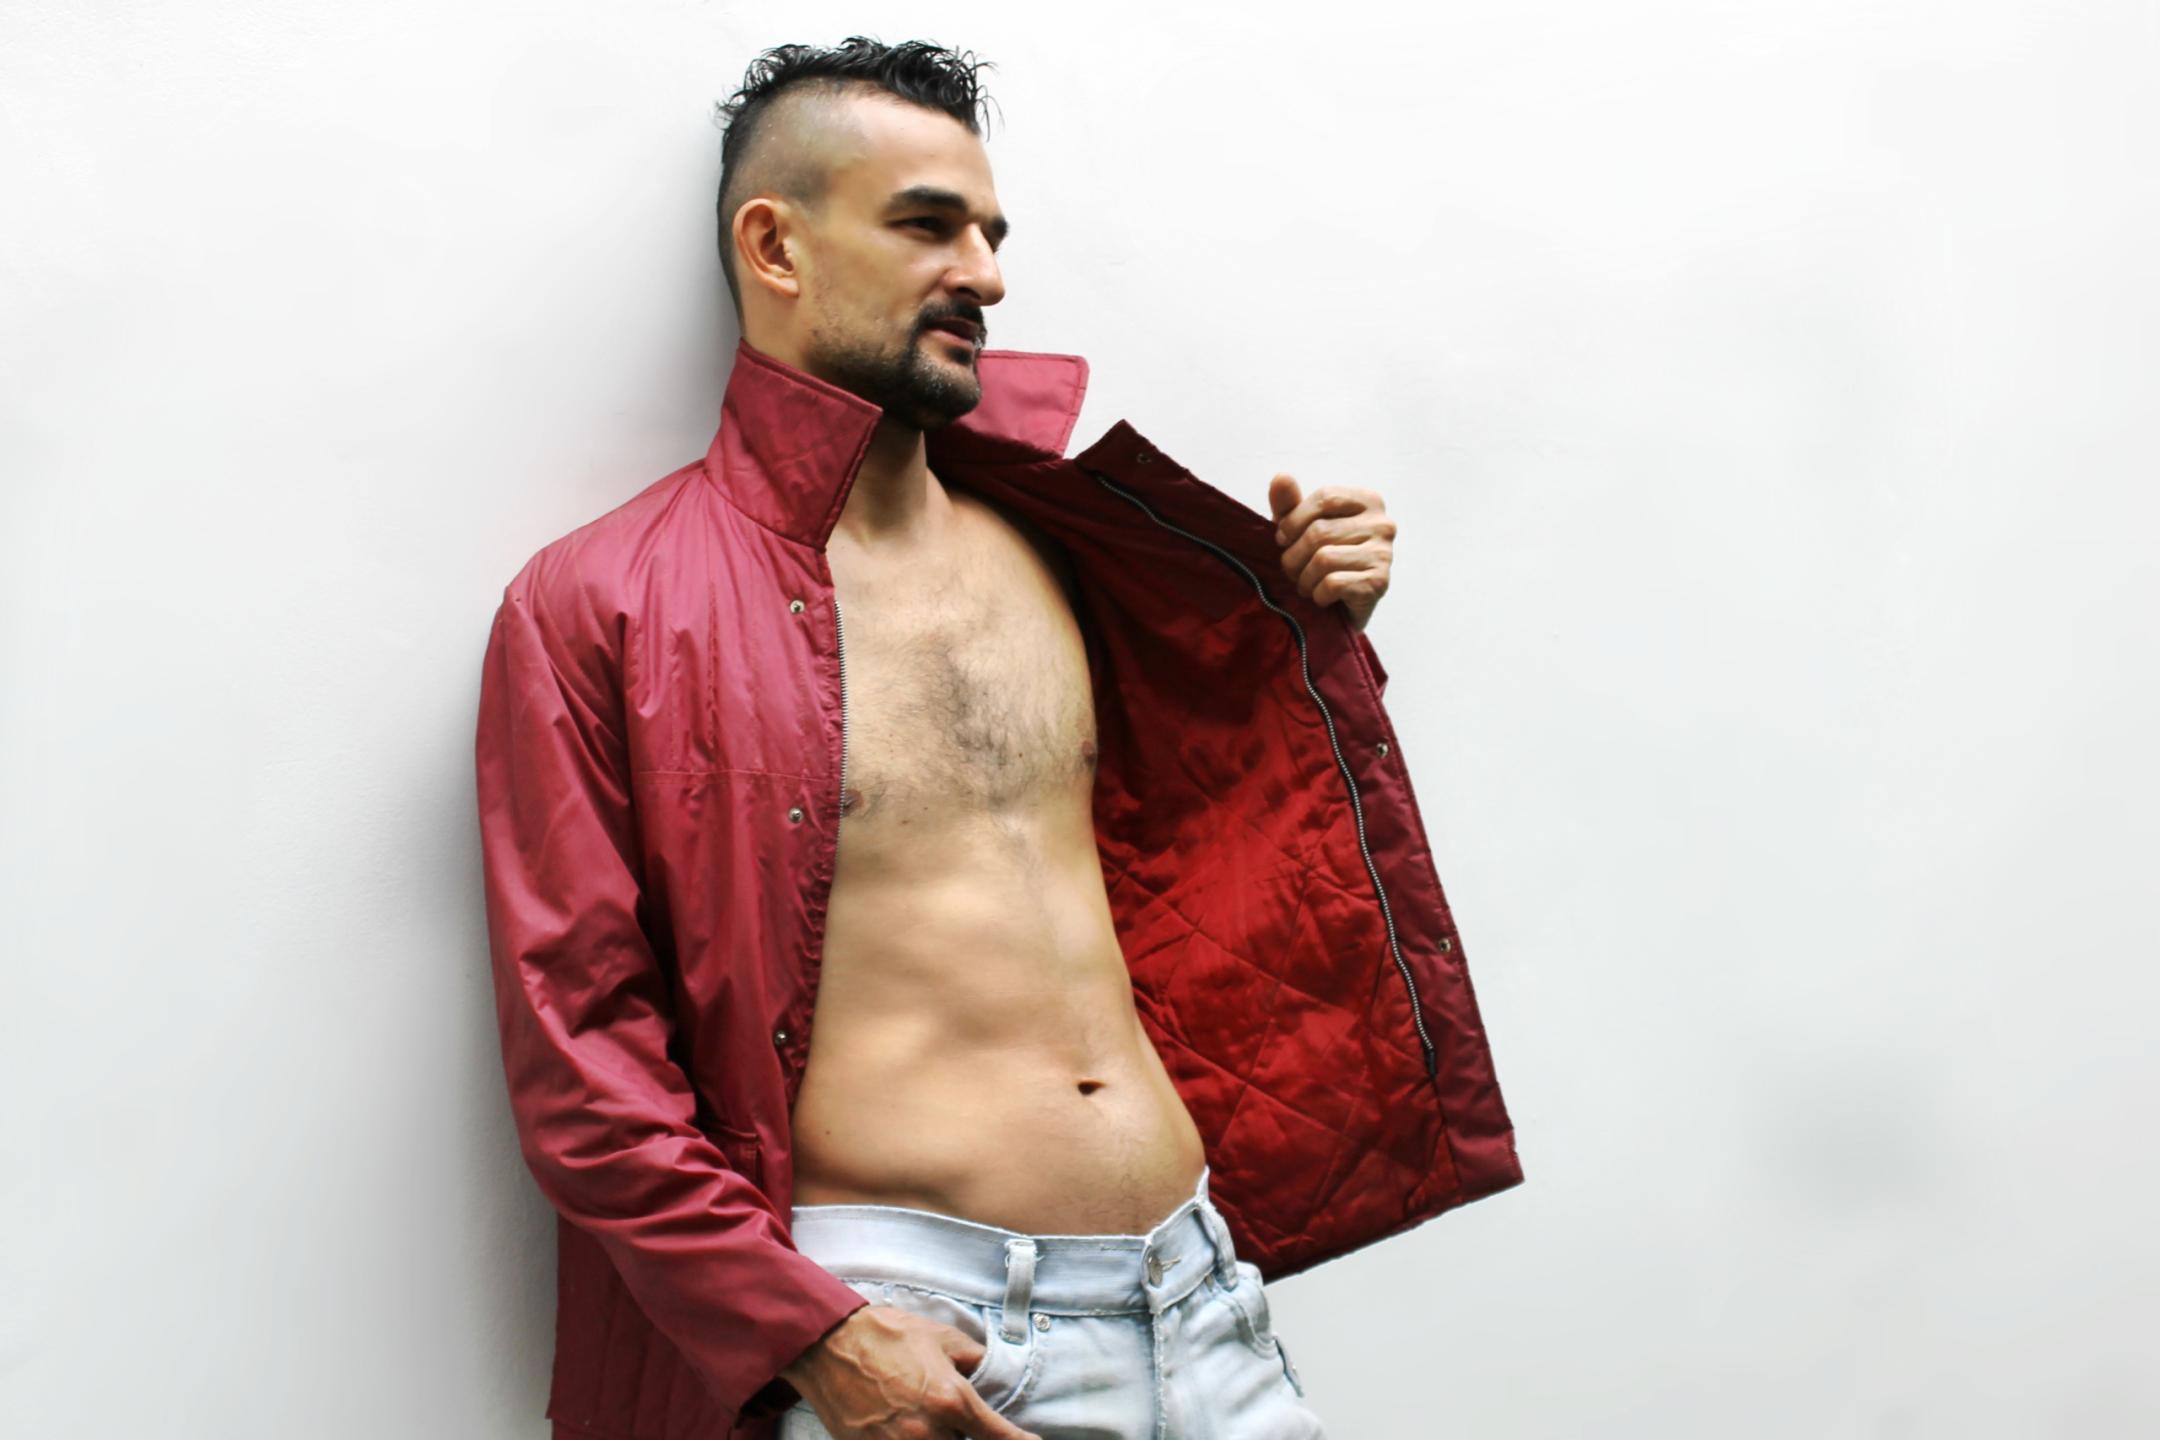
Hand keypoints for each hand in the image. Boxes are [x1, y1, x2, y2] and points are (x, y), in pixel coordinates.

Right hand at [780, 1304, 1042, 1439]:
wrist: (829, 1344)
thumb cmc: (886, 1336)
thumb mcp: (942, 1339)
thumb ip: (974, 1360)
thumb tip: (994, 1372)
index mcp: (952, 1400)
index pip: (1000, 1437)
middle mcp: (930, 1432)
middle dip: (964, 1434)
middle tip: (950, 1413)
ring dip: (940, 1438)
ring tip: (923, 1415)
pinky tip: (902, 1423)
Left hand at [1268, 474, 1394, 631]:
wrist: (1342, 609)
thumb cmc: (1322, 560)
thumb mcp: (1301, 527)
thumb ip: (1290, 504)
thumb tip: (1281, 477)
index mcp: (1367, 501)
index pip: (1325, 496)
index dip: (1294, 520)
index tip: (1283, 539)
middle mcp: (1382, 524)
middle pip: (1320, 531)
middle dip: (1294, 556)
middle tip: (1292, 570)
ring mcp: (1384, 553)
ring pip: (1324, 558)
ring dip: (1304, 578)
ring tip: (1306, 584)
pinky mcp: (1379, 582)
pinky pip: (1333, 583)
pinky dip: (1318, 594)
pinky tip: (1322, 597)